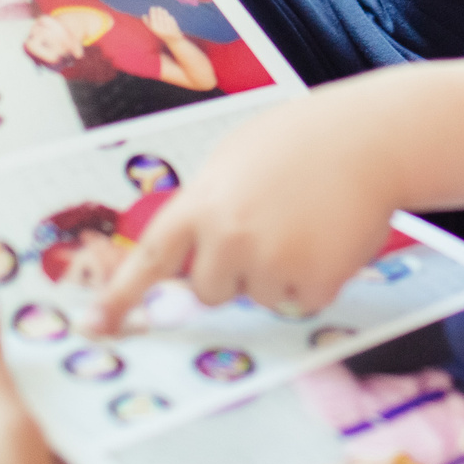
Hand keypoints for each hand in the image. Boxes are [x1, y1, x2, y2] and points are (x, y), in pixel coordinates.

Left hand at [89, 93, 399, 330]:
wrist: (370, 137)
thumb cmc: (301, 141)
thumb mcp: (234, 160)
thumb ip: (204, 205)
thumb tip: (183, 252)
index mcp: (201, 203)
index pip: (148, 259)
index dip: (119, 297)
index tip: (93, 327)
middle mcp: (228, 237)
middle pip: (208, 291)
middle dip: (233, 271)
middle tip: (269, 227)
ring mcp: (270, 261)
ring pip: (259, 298)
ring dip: (279, 273)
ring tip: (305, 224)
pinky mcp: (313, 281)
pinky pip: (301, 302)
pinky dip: (316, 279)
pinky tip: (328, 238)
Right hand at [144, 5, 183, 40]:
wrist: (173, 40)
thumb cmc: (161, 33)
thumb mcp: (154, 29)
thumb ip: (148, 23)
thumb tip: (143, 15)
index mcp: (155, 30)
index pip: (153, 18)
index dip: (152, 12)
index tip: (152, 8)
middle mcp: (160, 30)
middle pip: (159, 17)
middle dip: (158, 11)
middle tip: (158, 7)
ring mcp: (167, 29)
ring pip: (165, 17)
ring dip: (164, 12)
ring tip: (162, 10)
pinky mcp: (173, 27)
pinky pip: (171, 19)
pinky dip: (170, 17)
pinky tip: (168, 15)